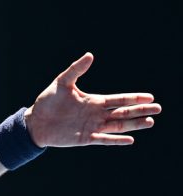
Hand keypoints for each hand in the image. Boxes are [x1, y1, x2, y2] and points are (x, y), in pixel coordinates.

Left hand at [24, 52, 161, 147]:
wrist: (35, 121)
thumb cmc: (48, 101)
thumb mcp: (62, 82)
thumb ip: (76, 70)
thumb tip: (90, 55)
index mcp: (93, 101)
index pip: (118, 99)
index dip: (133, 98)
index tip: (150, 96)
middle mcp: (96, 114)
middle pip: (123, 113)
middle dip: (140, 110)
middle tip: (158, 108)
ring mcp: (92, 127)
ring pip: (118, 126)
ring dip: (134, 125)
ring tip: (150, 122)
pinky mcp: (85, 139)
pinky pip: (104, 140)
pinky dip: (116, 140)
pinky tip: (130, 140)